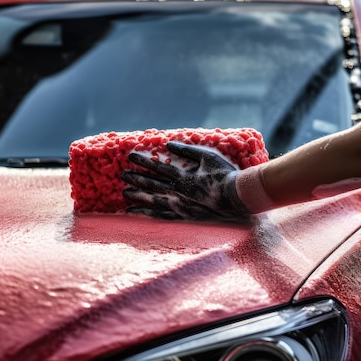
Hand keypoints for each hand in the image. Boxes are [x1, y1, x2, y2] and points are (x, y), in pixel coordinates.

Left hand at [121, 141, 251, 221]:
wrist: (238, 199)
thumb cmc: (225, 175)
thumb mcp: (208, 157)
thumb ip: (187, 151)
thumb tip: (168, 144)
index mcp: (183, 176)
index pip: (158, 167)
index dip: (143, 161)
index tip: (130, 157)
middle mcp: (178, 192)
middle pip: (151, 184)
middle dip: (136, 179)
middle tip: (122, 175)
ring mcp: (180, 206)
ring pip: (152, 200)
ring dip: (137, 196)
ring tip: (124, 193)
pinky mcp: (183, 217)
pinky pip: (160, 215)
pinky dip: (146, 213)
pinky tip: (135, 212)